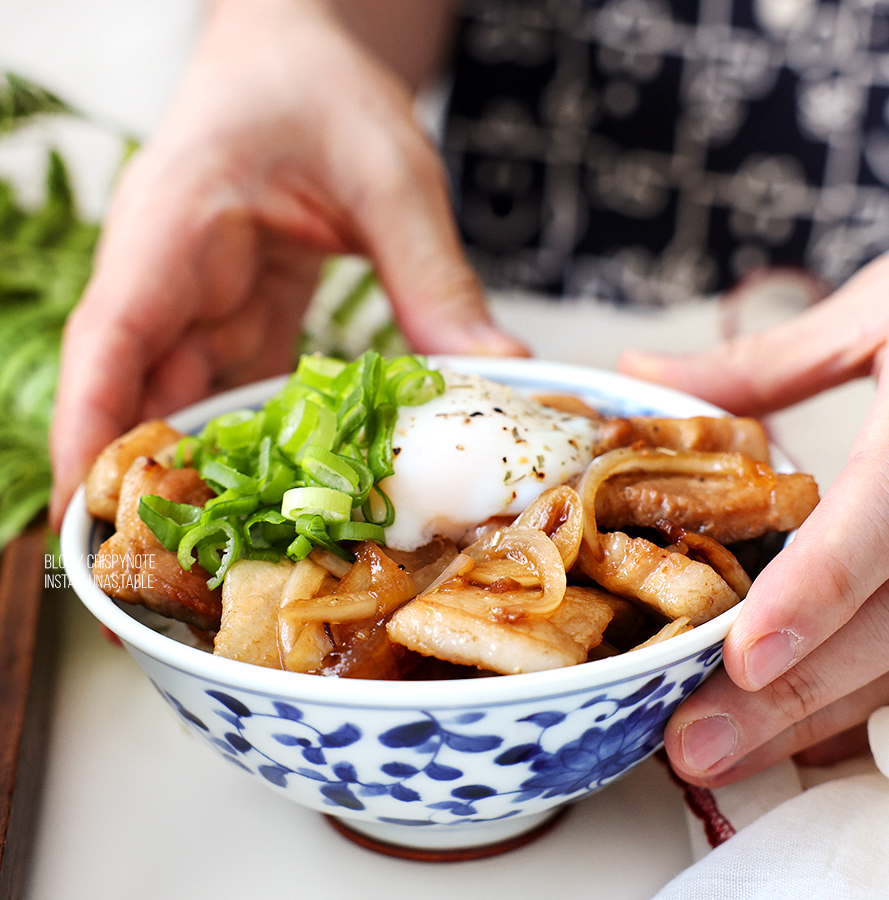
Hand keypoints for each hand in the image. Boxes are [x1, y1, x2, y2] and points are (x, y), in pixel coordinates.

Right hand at [49, 0, 526, 530]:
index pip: (109, 345)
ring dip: (210, 480)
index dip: (92, 437)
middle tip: (181, 583)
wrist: (297, 53)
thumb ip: (431, 276)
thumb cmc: (318, 88)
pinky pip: (235, 390)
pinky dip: (258, 446)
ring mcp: (199, 301)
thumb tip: (495, 368)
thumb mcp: (389, 177)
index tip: (92, 520)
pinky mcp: (236, 315)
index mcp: (173, 229)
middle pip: (142, 397)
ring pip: (187, 403)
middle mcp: (169, 276)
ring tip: (240, 560)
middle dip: (154, 488)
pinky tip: (293, 494)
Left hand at [619, 246, 888, 785]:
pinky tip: (800, 727)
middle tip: (693, 748)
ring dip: (820, 716)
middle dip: (793, 695)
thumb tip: (642, 374)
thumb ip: (763, 366)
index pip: (882, 521)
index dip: (817, 592)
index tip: (743, 654)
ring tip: (723, 753)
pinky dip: (864, 696)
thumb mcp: (882, 313)